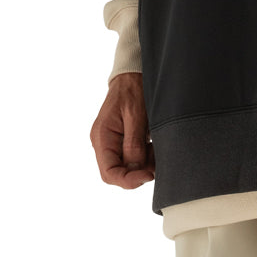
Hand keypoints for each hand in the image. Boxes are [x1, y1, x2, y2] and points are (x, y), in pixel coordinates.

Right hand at [90, 72, 154, 187]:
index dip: (129, 181)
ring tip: (154, 149)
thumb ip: (134, 145)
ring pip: (127, 169)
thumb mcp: (136, 117)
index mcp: (102, 137)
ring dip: (144, 165)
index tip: (148, 175)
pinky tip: (152, 147)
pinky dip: (145, 159)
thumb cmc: (133, 91)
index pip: (109, 173)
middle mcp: (103, 144)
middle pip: (118, 174)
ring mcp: (111, 144)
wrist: (132, 76)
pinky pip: (132, 160)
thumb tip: (134, 169)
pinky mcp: (121, 143)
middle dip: (138, 173)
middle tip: (154, 160)